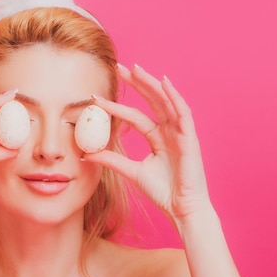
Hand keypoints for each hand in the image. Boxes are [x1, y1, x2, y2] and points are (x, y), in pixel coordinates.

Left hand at [84, 63, 211, 223]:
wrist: (182, 209)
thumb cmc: (163, 191)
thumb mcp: (131, 172)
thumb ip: (111, 160)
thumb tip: (86, 154)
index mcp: (157, 137)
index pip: (134, 116)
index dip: (116, 105)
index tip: (96, 97)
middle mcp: (169, 131)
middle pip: (151, 101)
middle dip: (135, 83)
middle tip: (118, 67)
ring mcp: (180, 133)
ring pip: (165, 101)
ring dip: (151, 84)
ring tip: (135, 69)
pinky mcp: (190, 138)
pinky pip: (183, 113)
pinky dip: (174, 96)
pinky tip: (164, 82)